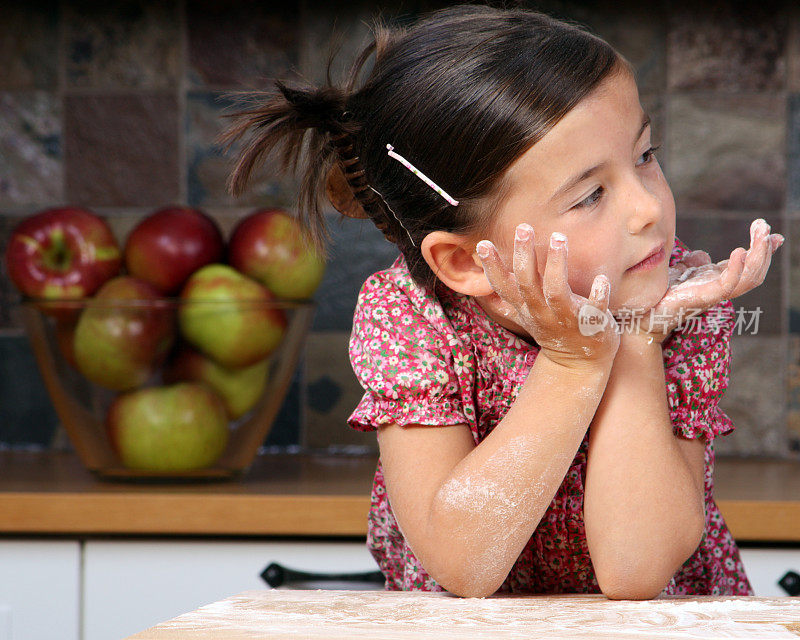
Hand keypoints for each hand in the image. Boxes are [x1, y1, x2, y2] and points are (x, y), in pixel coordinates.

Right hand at [476, 223, 619, 370]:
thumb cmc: (552, 330)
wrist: (578, 363)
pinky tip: (602, 279)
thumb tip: (481, 286)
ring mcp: (565, 320)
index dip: (492, 267)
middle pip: (527, 283)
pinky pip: (594, 310)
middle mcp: (541, 313)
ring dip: (557, 265)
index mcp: (525, 307)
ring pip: (557, 292)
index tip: (483, 244)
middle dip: (524, 255)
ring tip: (558, 238)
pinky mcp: (590, 325)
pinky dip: (598, 295)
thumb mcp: (525, 316)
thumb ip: (507, 300)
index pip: (503, 286)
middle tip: (524, 228)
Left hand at [622, 218, 782, 344]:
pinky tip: (740, 251)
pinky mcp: (701, 299)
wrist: (639, 316)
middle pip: (754, 272)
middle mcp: (717, 289)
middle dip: (764, 249)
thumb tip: (701, 255)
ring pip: (748, 278)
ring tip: (761, 233)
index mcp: (714, 282)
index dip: (762, 251)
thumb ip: (692, 265)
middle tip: (765, 226)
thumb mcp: (677, 275)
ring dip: (759, 255)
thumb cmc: (656, 296)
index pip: (746, 266)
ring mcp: (712, 295)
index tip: (774, 234)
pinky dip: (737, 268)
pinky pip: (727, 285)